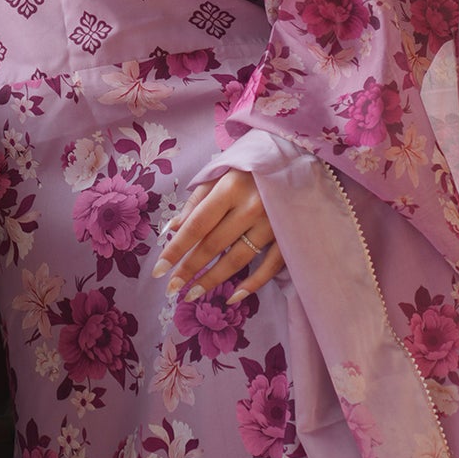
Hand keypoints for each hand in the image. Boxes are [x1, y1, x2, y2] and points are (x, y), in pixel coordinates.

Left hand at [155, 168, 282, 306]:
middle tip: (171, 288)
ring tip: (192, 294)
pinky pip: (269, 267)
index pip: (197, 225)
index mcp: (231, 188)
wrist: (299, 159)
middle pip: (214, 245)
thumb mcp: (222, 174)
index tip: (159, 270)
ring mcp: (273, 224)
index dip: (176, 249)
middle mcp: (252, 207)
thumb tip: (172, 228)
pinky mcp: (290, 236)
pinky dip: (252, 285)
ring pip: (237, 260)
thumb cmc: (252, 167)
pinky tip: (233, 297)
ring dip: (213, 280)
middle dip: (189, 269)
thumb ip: (197, 201)